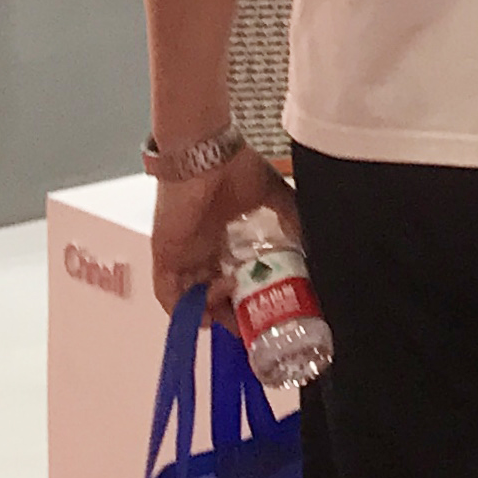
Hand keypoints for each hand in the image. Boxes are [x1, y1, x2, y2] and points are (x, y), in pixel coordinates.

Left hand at [150, 144, 289, 321]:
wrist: (205, 152)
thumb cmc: (235, 167)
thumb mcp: (273, 192)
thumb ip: (290, 214)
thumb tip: (312, 239)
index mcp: (219, 234)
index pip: (226, 273)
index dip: (241, 293)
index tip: (260, 307)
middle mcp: (198, 247)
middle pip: (207, 290)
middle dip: (227, 310)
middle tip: (248, 324)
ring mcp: (180, 252)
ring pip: (189, 296)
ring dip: (209, 310)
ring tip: (233, 316)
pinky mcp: (166, 255)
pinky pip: (167, 293)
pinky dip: (183, 309)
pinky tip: (207, 315)